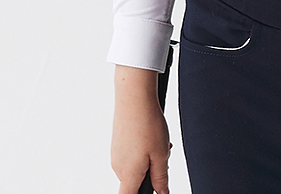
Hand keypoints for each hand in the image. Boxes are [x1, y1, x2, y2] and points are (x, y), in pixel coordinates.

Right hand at [111, 66, 171, 193]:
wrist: (134, 96)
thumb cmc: (147, 123)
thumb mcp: (161, 154)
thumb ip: (161, 178)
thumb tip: (162, 192)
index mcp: (128, 174)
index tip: (151, 190)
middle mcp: (118, 166)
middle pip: (134, 181)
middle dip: (150, 173)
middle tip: (163, 157)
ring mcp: (116, 153)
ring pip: (134, 165)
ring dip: (148, 159)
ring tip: (159, 141)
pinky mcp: (118, 142)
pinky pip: (131, 153)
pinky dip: (142, 149)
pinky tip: (151, 134)